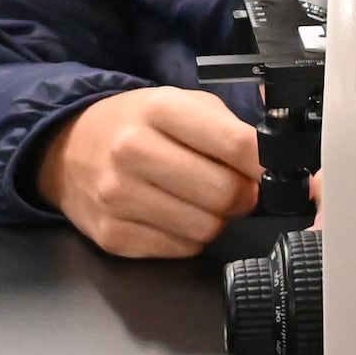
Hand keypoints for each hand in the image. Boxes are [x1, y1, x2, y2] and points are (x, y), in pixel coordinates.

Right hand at [33, 87, 258, 257]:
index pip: (238, 145)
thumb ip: (232, 127)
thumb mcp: (181, 104)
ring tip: (198, 200)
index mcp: (159, 109)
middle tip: (234, 187)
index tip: (270, 168)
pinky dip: (188, 237)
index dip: (264, 163)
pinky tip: (173, 215)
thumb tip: (288, 155)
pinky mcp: (113, 235)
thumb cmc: (135, 126)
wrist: (67, 150)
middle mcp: (133, 150)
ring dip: (215, 218)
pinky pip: (181, 250)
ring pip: (206, 228)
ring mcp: (119, 197)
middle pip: (226, 194)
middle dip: (243, 195)